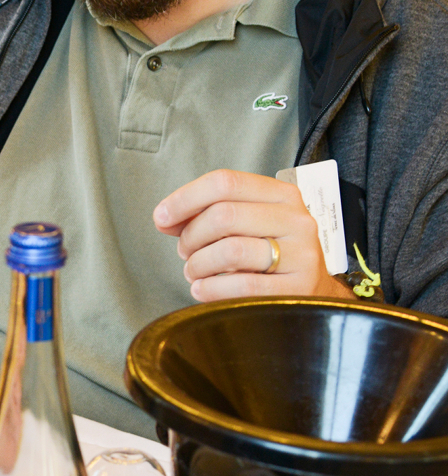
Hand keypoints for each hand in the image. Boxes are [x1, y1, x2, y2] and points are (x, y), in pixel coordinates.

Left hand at [153, 169, 352, 301]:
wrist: (314, 293)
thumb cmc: (270, 254)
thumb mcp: (248, 224)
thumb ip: (208, 214)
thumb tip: (164, 218)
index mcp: (282, 194)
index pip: (225, 182)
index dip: (184, 198)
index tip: (162, 217)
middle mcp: (296, 220)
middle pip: (223, 215)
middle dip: (191, 236)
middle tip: (185, 252)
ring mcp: (302, 254)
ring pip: (230, 250)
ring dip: (198, 265)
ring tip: (195, 272)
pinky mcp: (298, 289)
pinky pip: (242, 286)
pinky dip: (211, 289)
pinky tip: (203, 289)